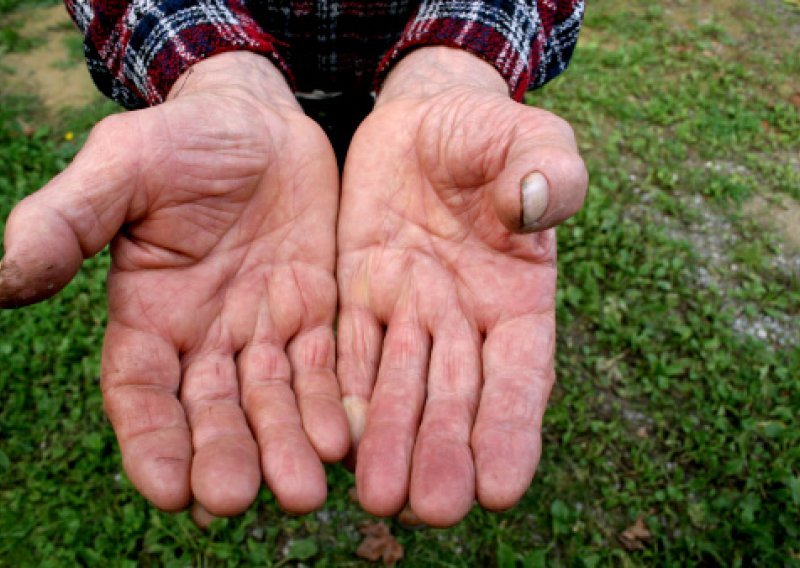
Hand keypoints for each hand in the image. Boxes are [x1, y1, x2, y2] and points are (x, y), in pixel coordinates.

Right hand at [0, 52, 347, 517]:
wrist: (261, 124)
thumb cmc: (182, 140)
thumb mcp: (121, 168)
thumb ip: (68, 222)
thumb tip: (3, 279)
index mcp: (148, 317)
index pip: (142, 395)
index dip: (152, 442)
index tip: (168, 491)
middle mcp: (206, 339)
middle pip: (212, 414)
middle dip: (225, 458)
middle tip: (239, 499)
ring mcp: (263, 331)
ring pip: (272, 403)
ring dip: (286, 447)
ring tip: (306, 490)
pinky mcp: (315, 315)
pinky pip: (324, 369)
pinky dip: (333, 405)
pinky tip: (346, 439)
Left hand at [337, 47, 586, 525]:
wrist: (424, 122)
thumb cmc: (488, 132)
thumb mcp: (527, 138)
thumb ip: (546, 169)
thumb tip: (539, 201)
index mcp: (519, 295)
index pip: (521, 374)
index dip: (513, 429)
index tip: (502, 488)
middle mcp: (464, 319)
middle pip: (454, 398)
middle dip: (443, 453)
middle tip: (430, 511)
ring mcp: (408, 312)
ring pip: (397, 387)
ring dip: (389, 441)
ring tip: (377, 498)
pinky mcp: (359, 296)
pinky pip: (348, 352)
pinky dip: (342, 396)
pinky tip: (332, 440)